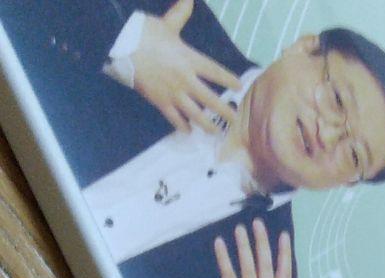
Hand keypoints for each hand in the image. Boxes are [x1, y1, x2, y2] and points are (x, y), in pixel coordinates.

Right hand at [131, 0, 241, 131]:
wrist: (119, 45)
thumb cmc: (143, 32)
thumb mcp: (166, 23)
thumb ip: (180, 13)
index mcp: (189, 59)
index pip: (216, 72)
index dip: (229, 80)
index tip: (239, 87)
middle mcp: (185, 79)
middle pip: (211, 100)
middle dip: (224, 111)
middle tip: (234, 119)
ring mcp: (173, 92)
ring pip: (195, 114)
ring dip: (207, 124)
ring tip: (215, 131)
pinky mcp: (159, 100)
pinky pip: (174, 118)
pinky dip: (182, 126)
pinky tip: (188, 131)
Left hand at [214, 220, 291, 277]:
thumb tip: (274, 275)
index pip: (285, 272)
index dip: (285, 253)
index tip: (284, 235)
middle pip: (266, 265)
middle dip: (262, 242)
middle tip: (258, 223)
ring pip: (249, 268)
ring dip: (245, 246)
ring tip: (241, 229)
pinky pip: (229, 277)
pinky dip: (224, 259)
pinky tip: (220, 244)